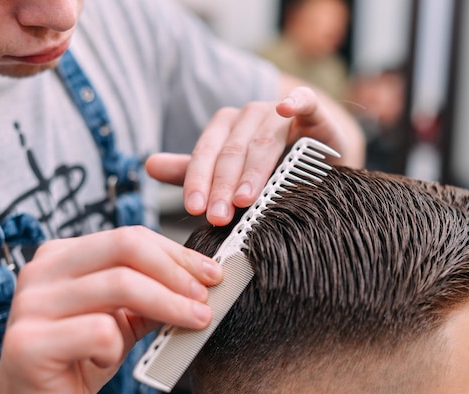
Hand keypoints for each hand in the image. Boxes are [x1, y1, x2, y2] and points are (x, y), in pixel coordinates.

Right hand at [0, 227, 221, 393]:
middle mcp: (42, 271)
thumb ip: (153, 295)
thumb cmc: (81, 356)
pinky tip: (110, 358)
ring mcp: (31, 304)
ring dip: (169, 304)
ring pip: (119, 284)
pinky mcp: (29, 342)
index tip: (212, 272)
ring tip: (194, 321)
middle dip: (177, 271)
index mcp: (63, 255)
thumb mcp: (122, 318)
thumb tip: (203, 281)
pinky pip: (98, 331)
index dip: (177, 253)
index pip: (131, 237)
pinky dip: (118, 346)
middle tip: (206, 297)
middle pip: (126, 248)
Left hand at [146, 84, 363, 226]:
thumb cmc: (270, 172)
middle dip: (223, 186)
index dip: (198, 181)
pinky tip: (285, 109)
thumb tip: (148, 165)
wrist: (320, 164)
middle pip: (231, 151)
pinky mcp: (312, 112)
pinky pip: (306, 102)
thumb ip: (193, 172)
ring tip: (245, 198)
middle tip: (218, 216)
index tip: (195, 210)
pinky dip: (296, 102)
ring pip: (263, 139)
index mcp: (225, 128)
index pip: (205, 154)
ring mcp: (280, 114)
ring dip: (253, 169)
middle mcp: (249, 116)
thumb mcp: (229, 175)